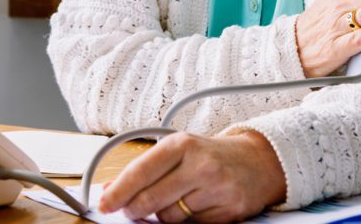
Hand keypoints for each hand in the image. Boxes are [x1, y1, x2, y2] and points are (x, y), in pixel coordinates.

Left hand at [98, 131, 285, 221]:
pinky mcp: (228, 212)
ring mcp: (215, 189)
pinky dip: (185, 222)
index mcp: (180, 144)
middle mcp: (198, 164)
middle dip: (135, 209)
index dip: (118, 191)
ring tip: (173, 199)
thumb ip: (146, 167)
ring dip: (162, 215)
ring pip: (169, 218)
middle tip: (130, 209)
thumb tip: (110, 188)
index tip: (104, 203)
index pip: (140, 171)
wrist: (256, 160)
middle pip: (150, 200)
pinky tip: (192, 206)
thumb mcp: (177, 149)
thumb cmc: (208, 154)